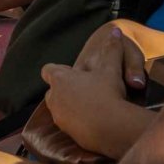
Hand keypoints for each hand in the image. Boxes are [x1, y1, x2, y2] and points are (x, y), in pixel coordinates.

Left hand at [39, 28, 146, 155]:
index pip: (48, 70)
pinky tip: (92, 121)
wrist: (111, 127)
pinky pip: (67, 124)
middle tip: (83, 89)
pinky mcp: (66, 132)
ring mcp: (58, 116)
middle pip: (53, 90)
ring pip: (58, 108)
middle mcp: (53, 97)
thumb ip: (111, 48)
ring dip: (69, 105)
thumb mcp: (111, 68)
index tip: (71, 73)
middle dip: (64, 89)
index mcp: (60, 79)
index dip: (58, 70)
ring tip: (88, 106)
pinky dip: (75, 121)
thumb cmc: (107, 92)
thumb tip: (116, 30)